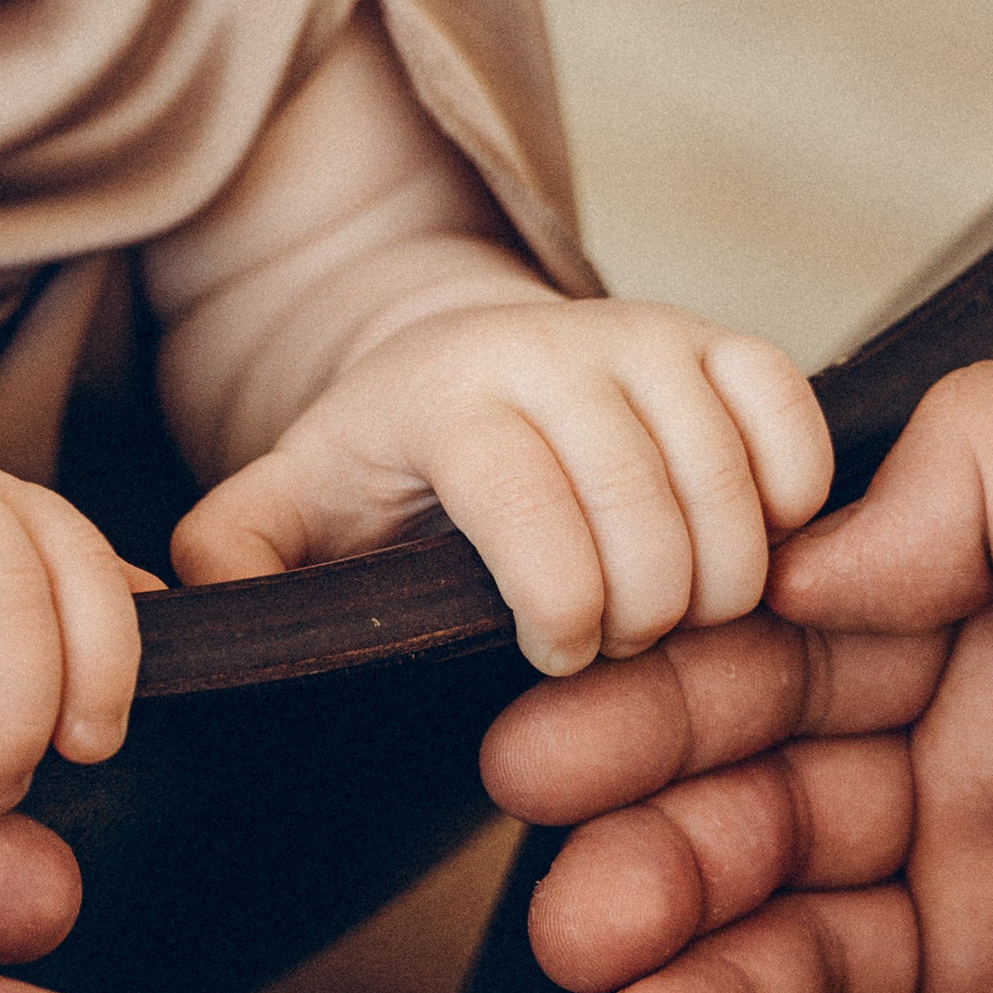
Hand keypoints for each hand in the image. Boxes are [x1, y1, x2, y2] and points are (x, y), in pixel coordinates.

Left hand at [173, 298, 830, 675]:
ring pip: (728, 477)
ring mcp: (647, 335)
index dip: (557, 600)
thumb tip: (202, 601)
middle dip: (643, 610)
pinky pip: (789, 415)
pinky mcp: (724, 340)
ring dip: (720, 580)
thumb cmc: (376, 468)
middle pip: (643, 503)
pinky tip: (751, 555)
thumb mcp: (283, 508)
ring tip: (672, 620)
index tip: (557, 658)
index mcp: (445, 393)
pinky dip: (791, 501)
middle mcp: (552, 344)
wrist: (452, 358)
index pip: (525, 498)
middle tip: (617, 651)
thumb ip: (233, 553)